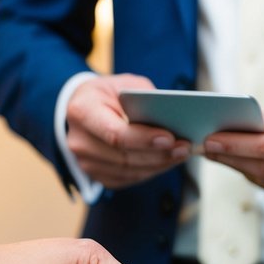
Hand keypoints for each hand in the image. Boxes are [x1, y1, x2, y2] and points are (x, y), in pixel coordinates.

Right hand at [66, 74, 190, 189]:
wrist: (86, 108)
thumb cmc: (108, 95)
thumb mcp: (125, 84)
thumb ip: (145, 100)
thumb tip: (173, 119)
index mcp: (82, 111)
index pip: (115, 134)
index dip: (144, 139)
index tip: (170, 138)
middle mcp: (79, 140)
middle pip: (124, 157)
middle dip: (159, 154)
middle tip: (184, 148)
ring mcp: (85, 162)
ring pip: (129, 171)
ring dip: (159, 165)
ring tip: (181, 154)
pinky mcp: (96, 175)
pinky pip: (128, 179)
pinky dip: (151, 171)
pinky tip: (166, 161)